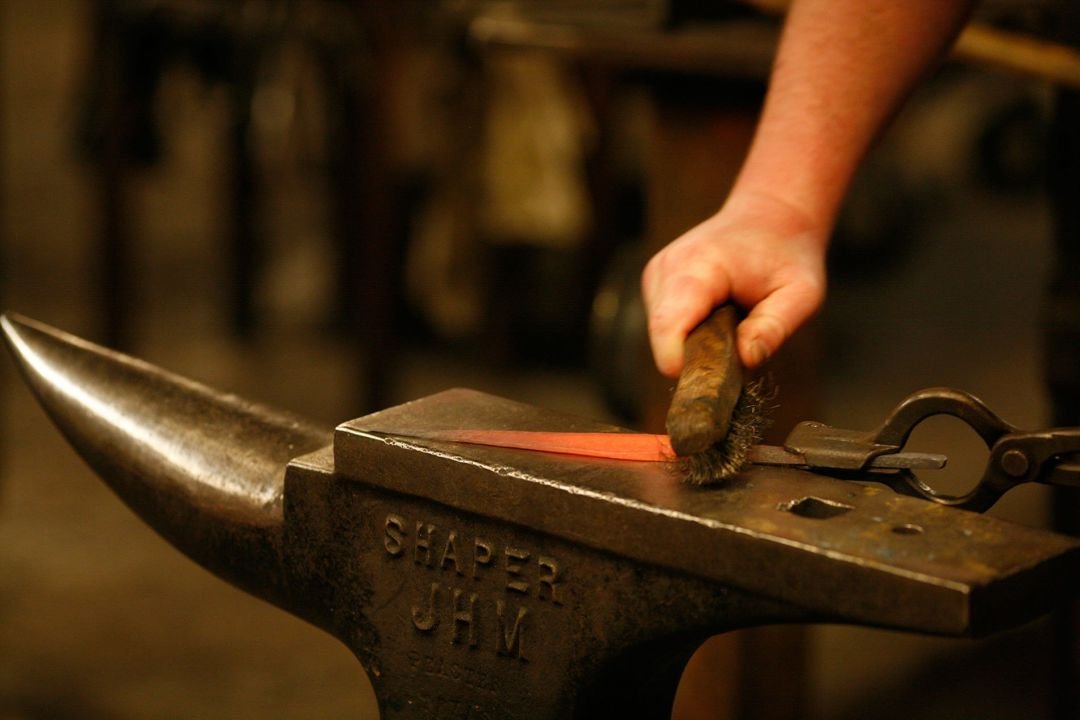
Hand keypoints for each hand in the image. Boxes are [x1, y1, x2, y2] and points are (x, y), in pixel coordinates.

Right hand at [642, 191, 827, 376]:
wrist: (771, 216)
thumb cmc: (788, 255)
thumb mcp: (802, 293)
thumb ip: (775, 327)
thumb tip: (746, 359)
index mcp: (698, 266)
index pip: (668, 327)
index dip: (685, 363)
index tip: (718, 377)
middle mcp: (666, 268)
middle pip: (663, 338)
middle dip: (696, 355)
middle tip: (739, 344)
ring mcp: (656, 275)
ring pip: (661, 336)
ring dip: (694, 343)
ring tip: (731, 322)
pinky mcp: (655, 283)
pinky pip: (664, 326)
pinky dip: (689, 332)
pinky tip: (717, 315)